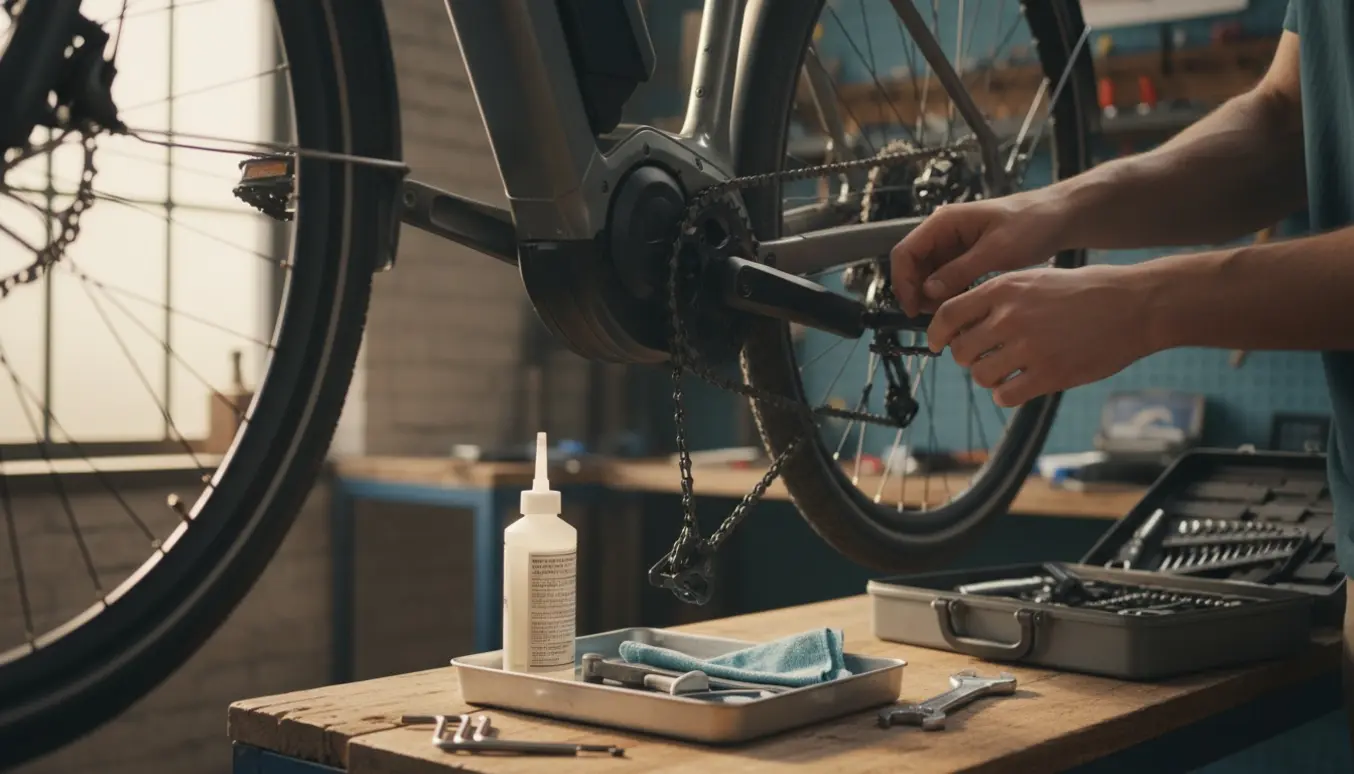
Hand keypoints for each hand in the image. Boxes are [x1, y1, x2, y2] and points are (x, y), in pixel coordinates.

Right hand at [890, 192, 1067, 317]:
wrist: (1059, 217)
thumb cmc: (1031, 225)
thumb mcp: (996, 250)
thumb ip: (960, 270)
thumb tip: (927, 291)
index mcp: (943, 223)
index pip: (905, 252)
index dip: (903, 283)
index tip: (913, 310)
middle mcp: (942, 232)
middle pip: (913, 266)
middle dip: (918, 293)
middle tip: (937, 318)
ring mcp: (953, 244)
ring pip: (928, 275)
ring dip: (933, 297)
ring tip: (952, 314)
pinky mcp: (965, 256)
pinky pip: (946, 278)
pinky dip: (948, 294)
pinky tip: (964, 306)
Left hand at [926, 265, 1156, 406]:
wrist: (1134, 305)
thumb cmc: (1086, 291)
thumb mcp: (1035, 278)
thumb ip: (998, 297)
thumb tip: (963, 319)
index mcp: (1004, 289)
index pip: (948, 315)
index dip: (936, 334)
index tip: (936, 344)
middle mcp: (1010, 317)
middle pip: (960, 350)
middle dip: (966, 358)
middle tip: (981, 358)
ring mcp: (1029, 347)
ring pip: (980, 376)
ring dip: (987, 378)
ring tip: (1004, 372)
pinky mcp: (1049, 374)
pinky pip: (1005, 395)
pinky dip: (1006, 394)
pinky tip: (1019, 386)